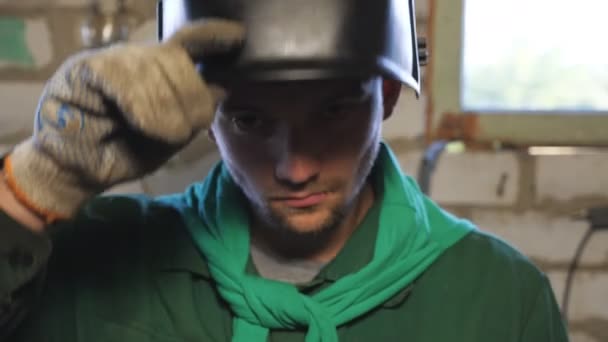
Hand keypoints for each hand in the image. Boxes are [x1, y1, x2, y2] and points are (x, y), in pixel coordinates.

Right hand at [3, 19, 244, 221]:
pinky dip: (142, 108)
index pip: (189, 41)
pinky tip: (142, 125)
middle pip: (178, 59)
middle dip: (192, 98)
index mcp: (159, 70)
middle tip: (184, 131)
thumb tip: (222, 87)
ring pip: (155, 68)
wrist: (79, 171)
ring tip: (164, 135)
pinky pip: (125, 79)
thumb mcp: (172, 135)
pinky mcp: (85, 68)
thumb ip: (196, 111)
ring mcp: (111, 59)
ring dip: (167, 110)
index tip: (238, 38)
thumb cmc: (125, 151)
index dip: (213, 36)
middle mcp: (138, 57)